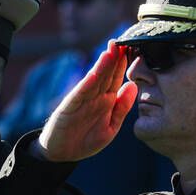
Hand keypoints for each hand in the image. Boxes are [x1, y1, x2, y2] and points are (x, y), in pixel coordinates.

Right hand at [34, 40, 136, 161]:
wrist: (61, 154)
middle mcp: (94, 97)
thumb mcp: (111, 128)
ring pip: (94, 80)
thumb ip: (122, 108)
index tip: (134, 48)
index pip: (116, 78)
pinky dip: (87, 84)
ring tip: (111, 51)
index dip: (124, 64)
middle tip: (123, 40)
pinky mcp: (69, 108)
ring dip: (102, 65)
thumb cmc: (86, 140)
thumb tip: (133, 86)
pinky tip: (94, 74)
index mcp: (106, 101)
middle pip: (106, 74)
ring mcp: (81, 101)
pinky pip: (79, 95)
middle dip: (114, 58)